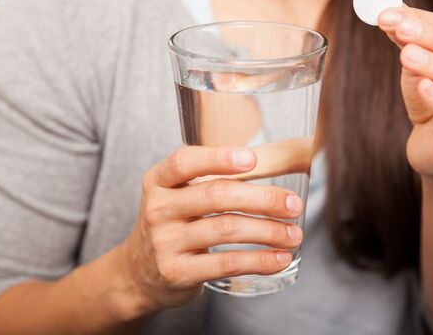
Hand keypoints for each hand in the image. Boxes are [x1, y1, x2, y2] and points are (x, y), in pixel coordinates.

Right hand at [119, 146, 303, 312]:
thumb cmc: (173, 226)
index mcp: (159, 181)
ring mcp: (165, 242)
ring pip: (226, 229)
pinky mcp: (177, 272)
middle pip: (216, 195)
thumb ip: (212, 180)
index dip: (219, 158)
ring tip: (293, 234)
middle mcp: (159, 209)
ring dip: (268, 231)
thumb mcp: (177, 197)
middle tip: (293, 204)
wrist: (138, 274)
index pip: (185, 162)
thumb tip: (274, 167)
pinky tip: (279, 258)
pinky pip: (226, 264)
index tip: (252, 159)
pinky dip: (259, 260)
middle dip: (262, 198)